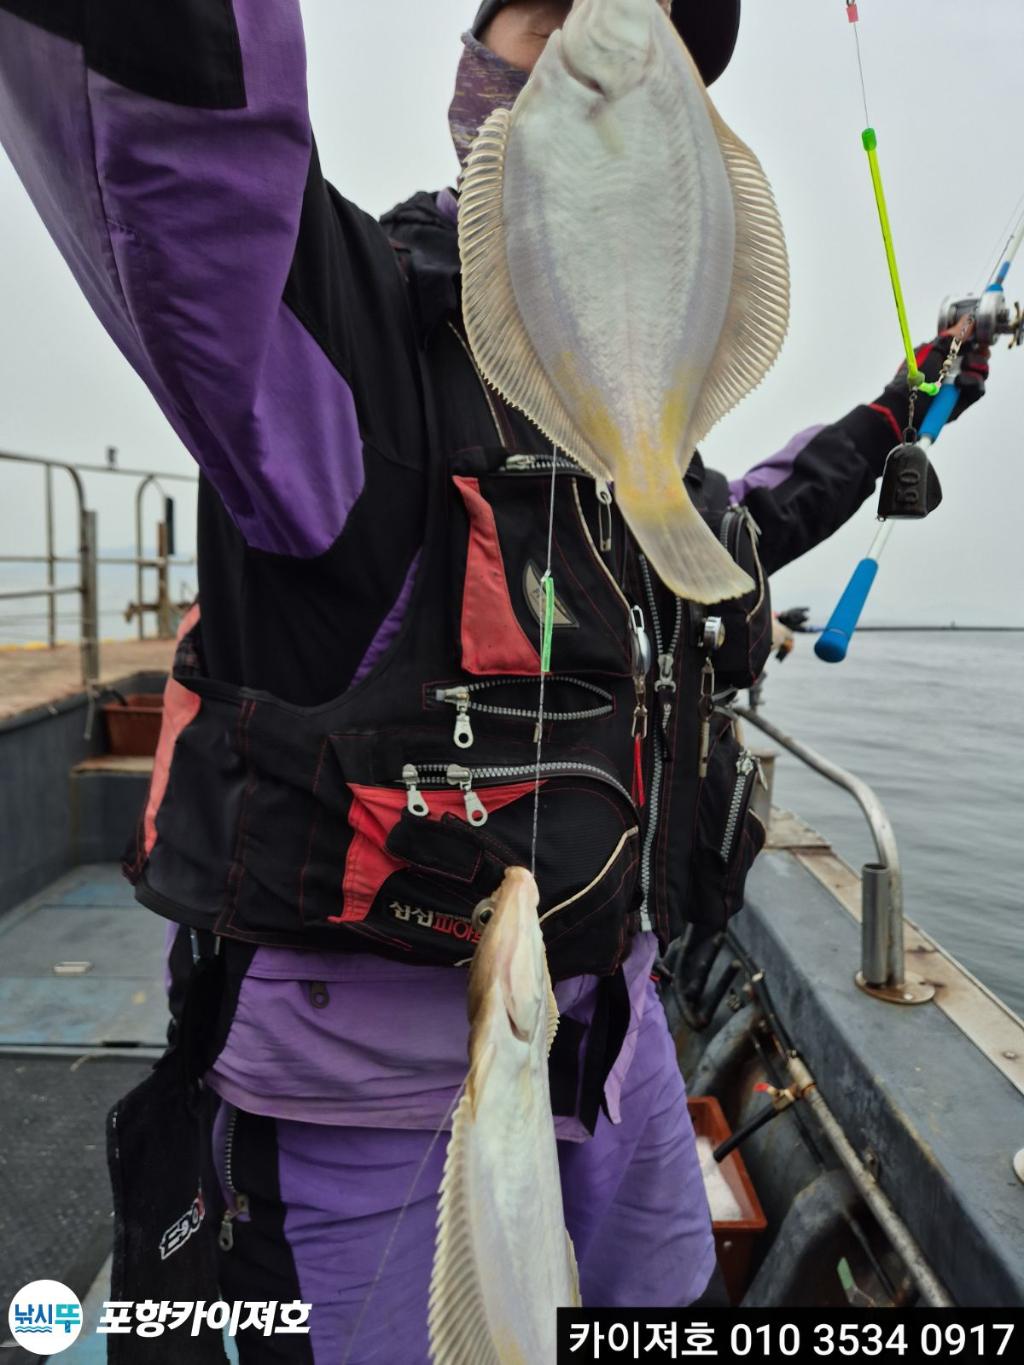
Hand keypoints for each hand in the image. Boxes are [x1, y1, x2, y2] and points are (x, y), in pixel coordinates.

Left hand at [875, 324, 989, 433]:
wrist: (906, 406)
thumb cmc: (914, 378)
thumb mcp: (933, 350)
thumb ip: (952, 336)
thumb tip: (968, 319)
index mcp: (944, 355)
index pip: (968, 343)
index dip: (976, 338)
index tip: (979, 335)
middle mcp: (954, 369)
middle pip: (980, 356)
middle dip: (980, 352)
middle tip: (974, 351)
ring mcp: (959, 385)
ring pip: (982, 371)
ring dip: (976, 365)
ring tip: (962, 368)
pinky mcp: (963, 400)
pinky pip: (979, 388)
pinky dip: (972, 381)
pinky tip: (959, 382)